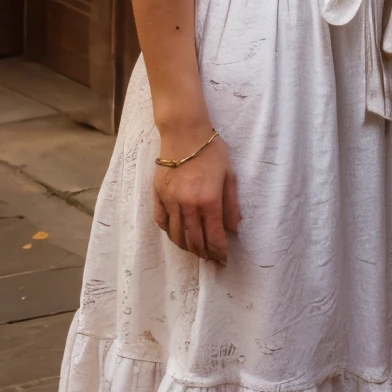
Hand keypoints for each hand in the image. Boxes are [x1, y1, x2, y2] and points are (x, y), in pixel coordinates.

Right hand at [153, 130, 240, 264]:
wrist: (184, 132)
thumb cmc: (211, 151)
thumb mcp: (229, 175)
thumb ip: (232, 205)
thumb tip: (234, 230)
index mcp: (209, 200)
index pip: (214, 237)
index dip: (219, 252)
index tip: (222, 260)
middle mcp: (188, 205)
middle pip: (194, 241)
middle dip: (203, 253)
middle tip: (209, 258)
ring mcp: (170, 201)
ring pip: (176, 235)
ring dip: (186, 247)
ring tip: (194, 249)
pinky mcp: (157, 194)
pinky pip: (161, 221)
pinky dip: (169, 232)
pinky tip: (176, 233)